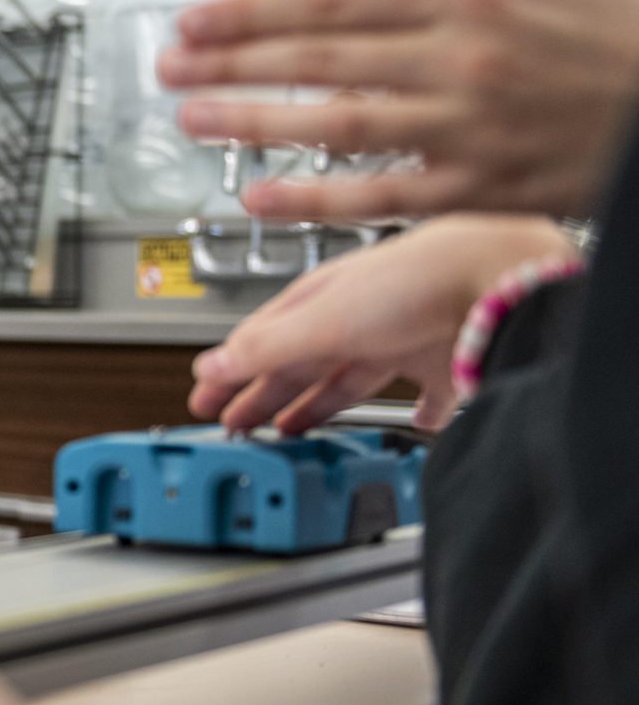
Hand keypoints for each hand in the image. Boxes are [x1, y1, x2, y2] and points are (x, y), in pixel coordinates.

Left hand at [158, 0, 638, 219]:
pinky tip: (260, 194)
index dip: (254, 13)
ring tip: (194, 118)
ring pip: (338, 125)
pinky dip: (316, 196)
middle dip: (233, 63)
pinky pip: (382, 194)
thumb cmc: (617, 33)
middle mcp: (458, 60)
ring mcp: (465, 127)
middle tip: (168, 66)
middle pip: (320, 61)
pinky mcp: (477, 186)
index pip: (334, 3)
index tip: (195, 18)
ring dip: (256, 122)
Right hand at [189, 216, 579, 433]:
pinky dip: (416, 414)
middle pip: (299, 366)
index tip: (204, 398)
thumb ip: (267, 346)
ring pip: (348, 381)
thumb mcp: (323, 319)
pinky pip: (425, 396)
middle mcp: (359, 320)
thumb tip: (212, 365)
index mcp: (321, 303)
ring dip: (318, 406)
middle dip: (263, 395)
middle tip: (235, 423)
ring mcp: (402, 341)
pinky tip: (414, 424)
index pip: (260, 342)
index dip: (228, 372)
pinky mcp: (445, 362)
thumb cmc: (415, 279)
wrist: (499, 275)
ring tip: (294, 429)